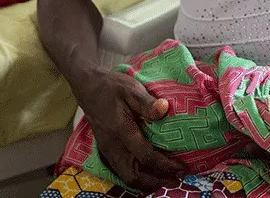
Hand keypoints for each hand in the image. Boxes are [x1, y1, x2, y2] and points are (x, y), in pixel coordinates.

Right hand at [74, 69, 185, 192]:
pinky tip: (151, 173)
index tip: (181, 166)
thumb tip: (164, 109)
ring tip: (167, 179)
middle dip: (156, 182)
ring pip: (126, 177)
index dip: (165, 165)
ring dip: (147, 182)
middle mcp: (113, 145)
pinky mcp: (107, 151)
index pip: (145, 156)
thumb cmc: (112, 86)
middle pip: (133, 176)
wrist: (88, 87)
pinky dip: (138, 178)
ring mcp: (108, 150)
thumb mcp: (131, 88)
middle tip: (176, 178)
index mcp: (121, 130)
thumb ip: (147, 101)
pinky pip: (121, 172)